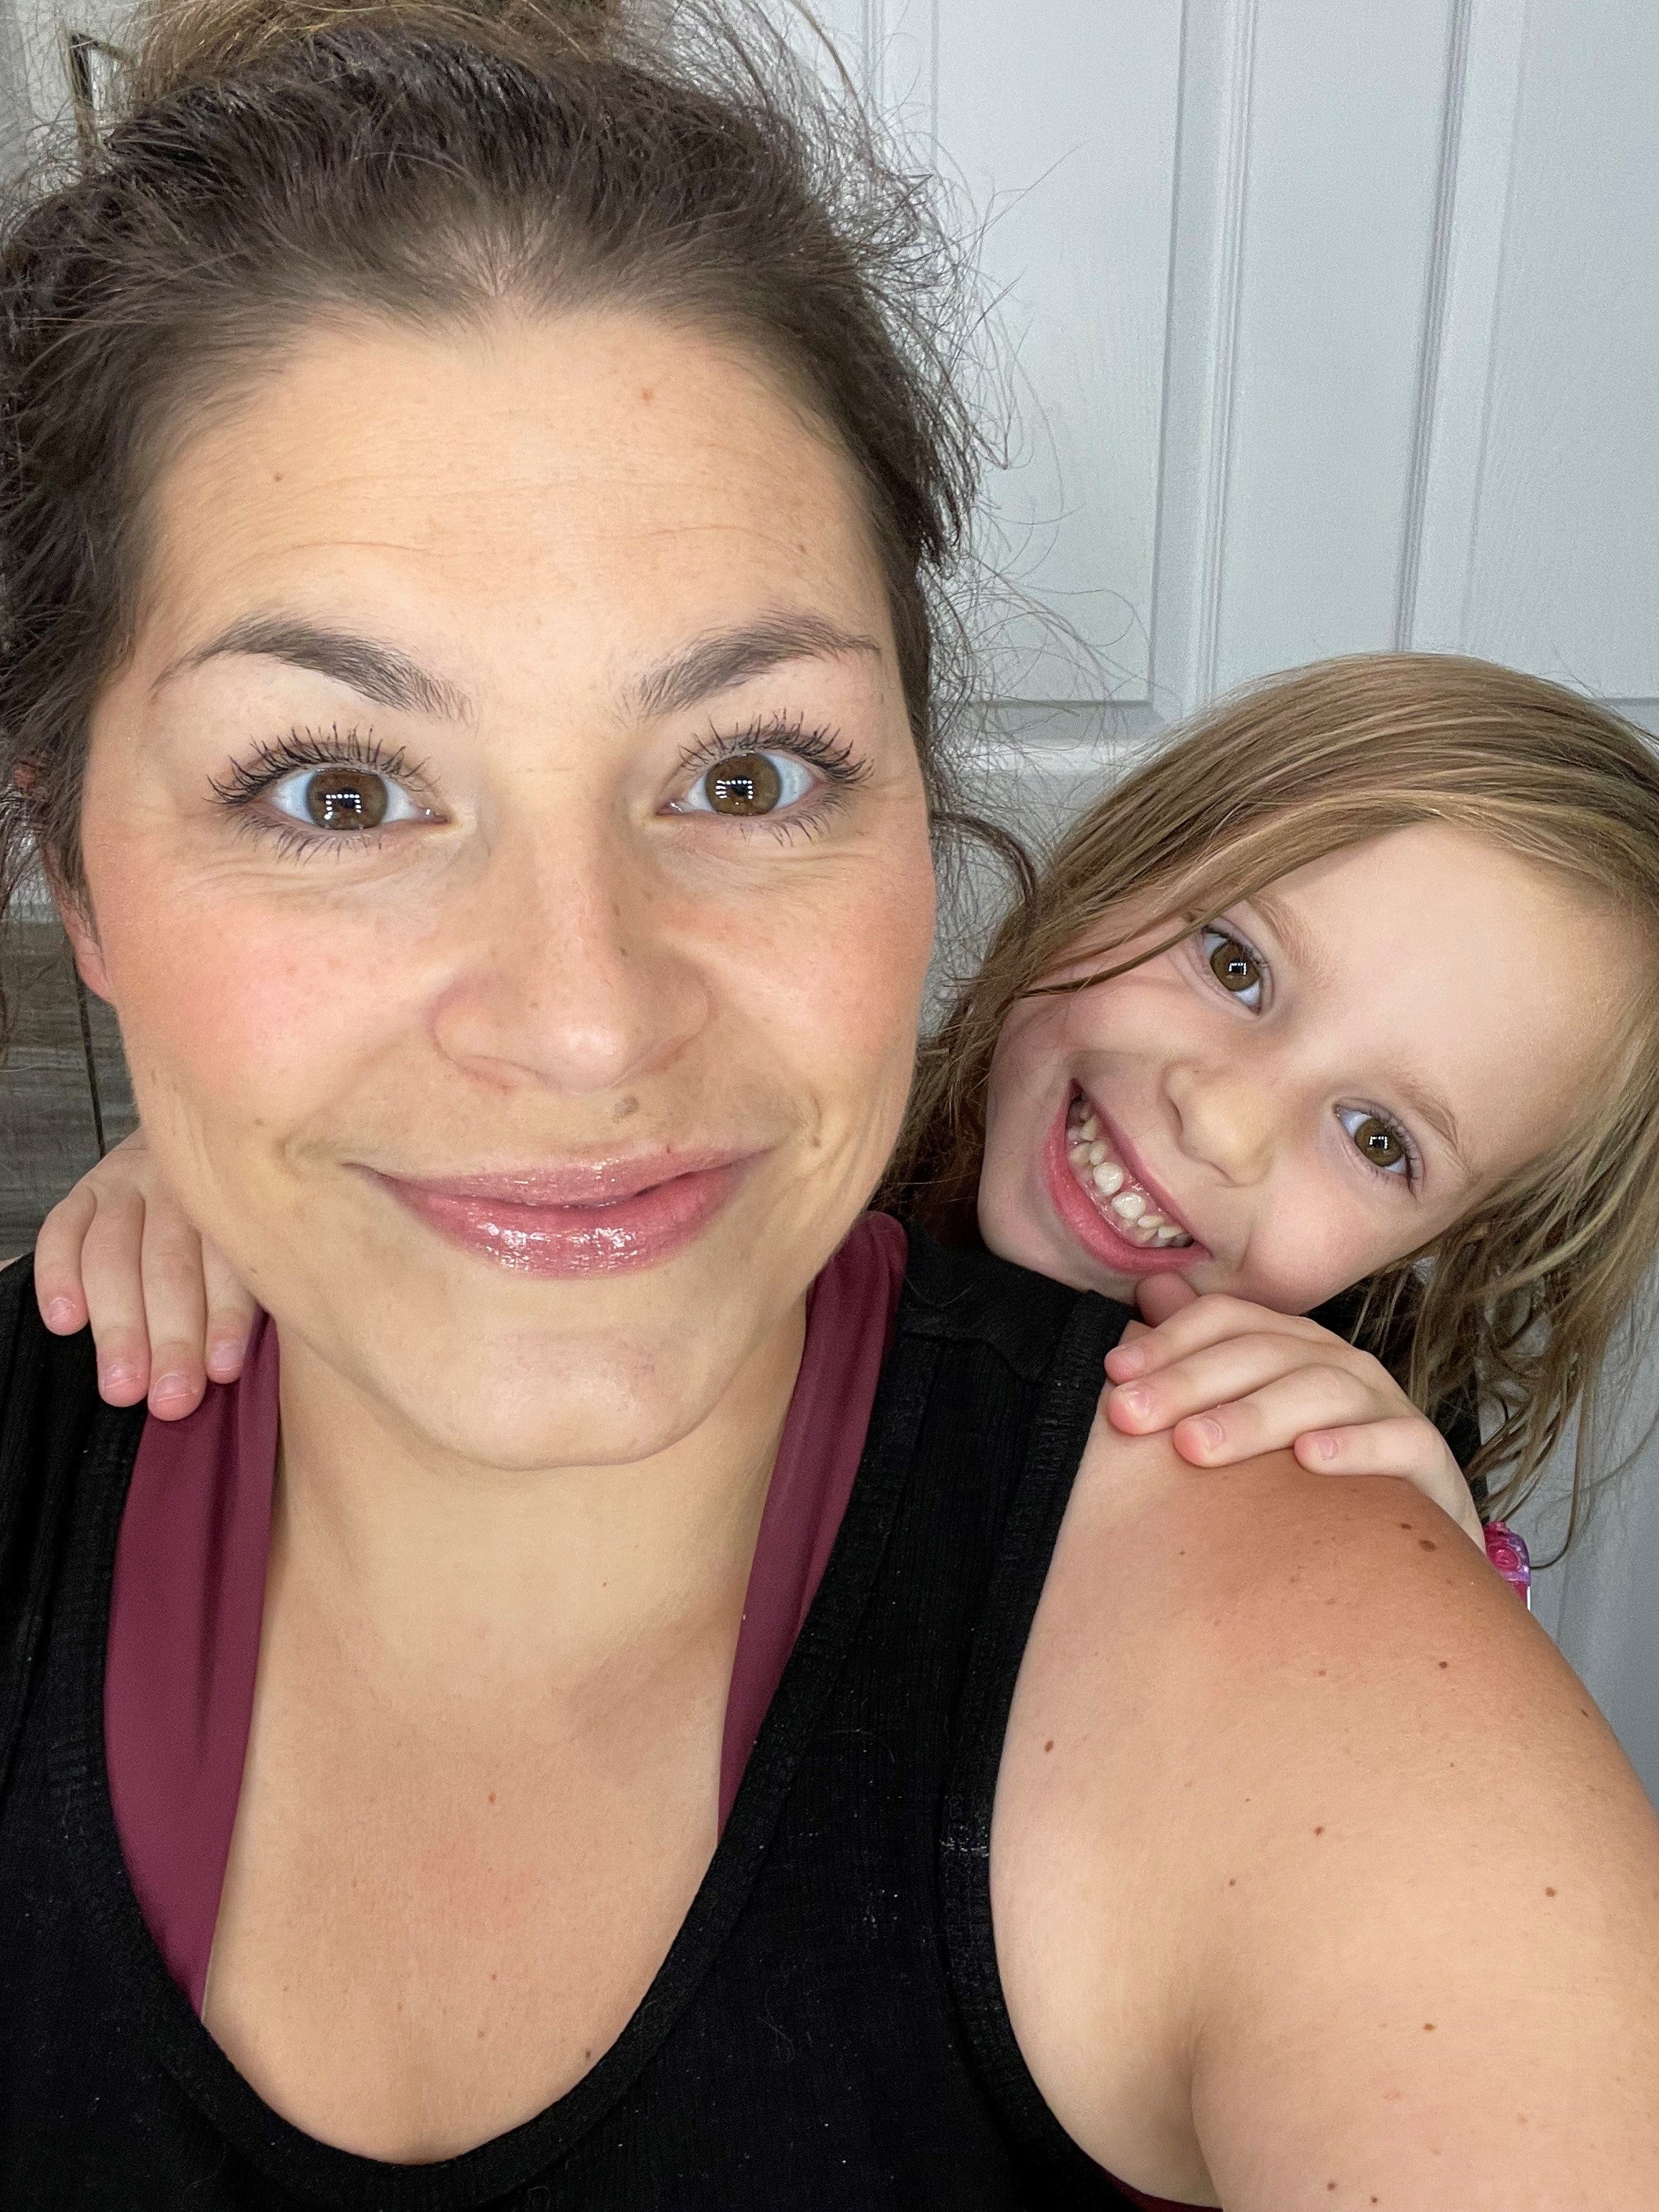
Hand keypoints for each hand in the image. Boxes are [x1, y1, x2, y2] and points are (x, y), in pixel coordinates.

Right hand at [33, 1131, 256, 1419]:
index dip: (226, 1320)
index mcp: (237, 1202)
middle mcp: (180, 1187)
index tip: (221, 1371)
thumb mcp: (260, 1241)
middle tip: (170, 1398)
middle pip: (170, 1267)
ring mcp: (128, 1184)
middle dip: (170, 1339)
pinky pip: (62, 1232)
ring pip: (114, 1256)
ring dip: (118, 1326)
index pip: (231, 1264)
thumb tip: (240, 1365)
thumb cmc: (236, 1220)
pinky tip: (65, 1323)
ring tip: (122, 1386)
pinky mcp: (84, 1190)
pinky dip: (59, 1278)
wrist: (205, 1144)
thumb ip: (254, 1289)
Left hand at [1103, 1285, 1486, 1551]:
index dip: (1168, 1342)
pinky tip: (1309, 1460)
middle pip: (1261, 1353)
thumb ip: (1199, 1360)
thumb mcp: (1248, 1421)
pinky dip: (1355, 1445)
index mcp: (1291, 1345)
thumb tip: (1148, 1291)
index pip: (1227, 1320)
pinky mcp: (1428, 1457)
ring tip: (1195, 1446)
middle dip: (1188, 1382)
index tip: (1112, 1377)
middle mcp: (1338, 1364)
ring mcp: (1386, 1406)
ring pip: (1321, 1389)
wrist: (1405, 1547)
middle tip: (1129, 1417)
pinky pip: (1399, 1441)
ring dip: (1255, 1415)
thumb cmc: (1308, 1480)